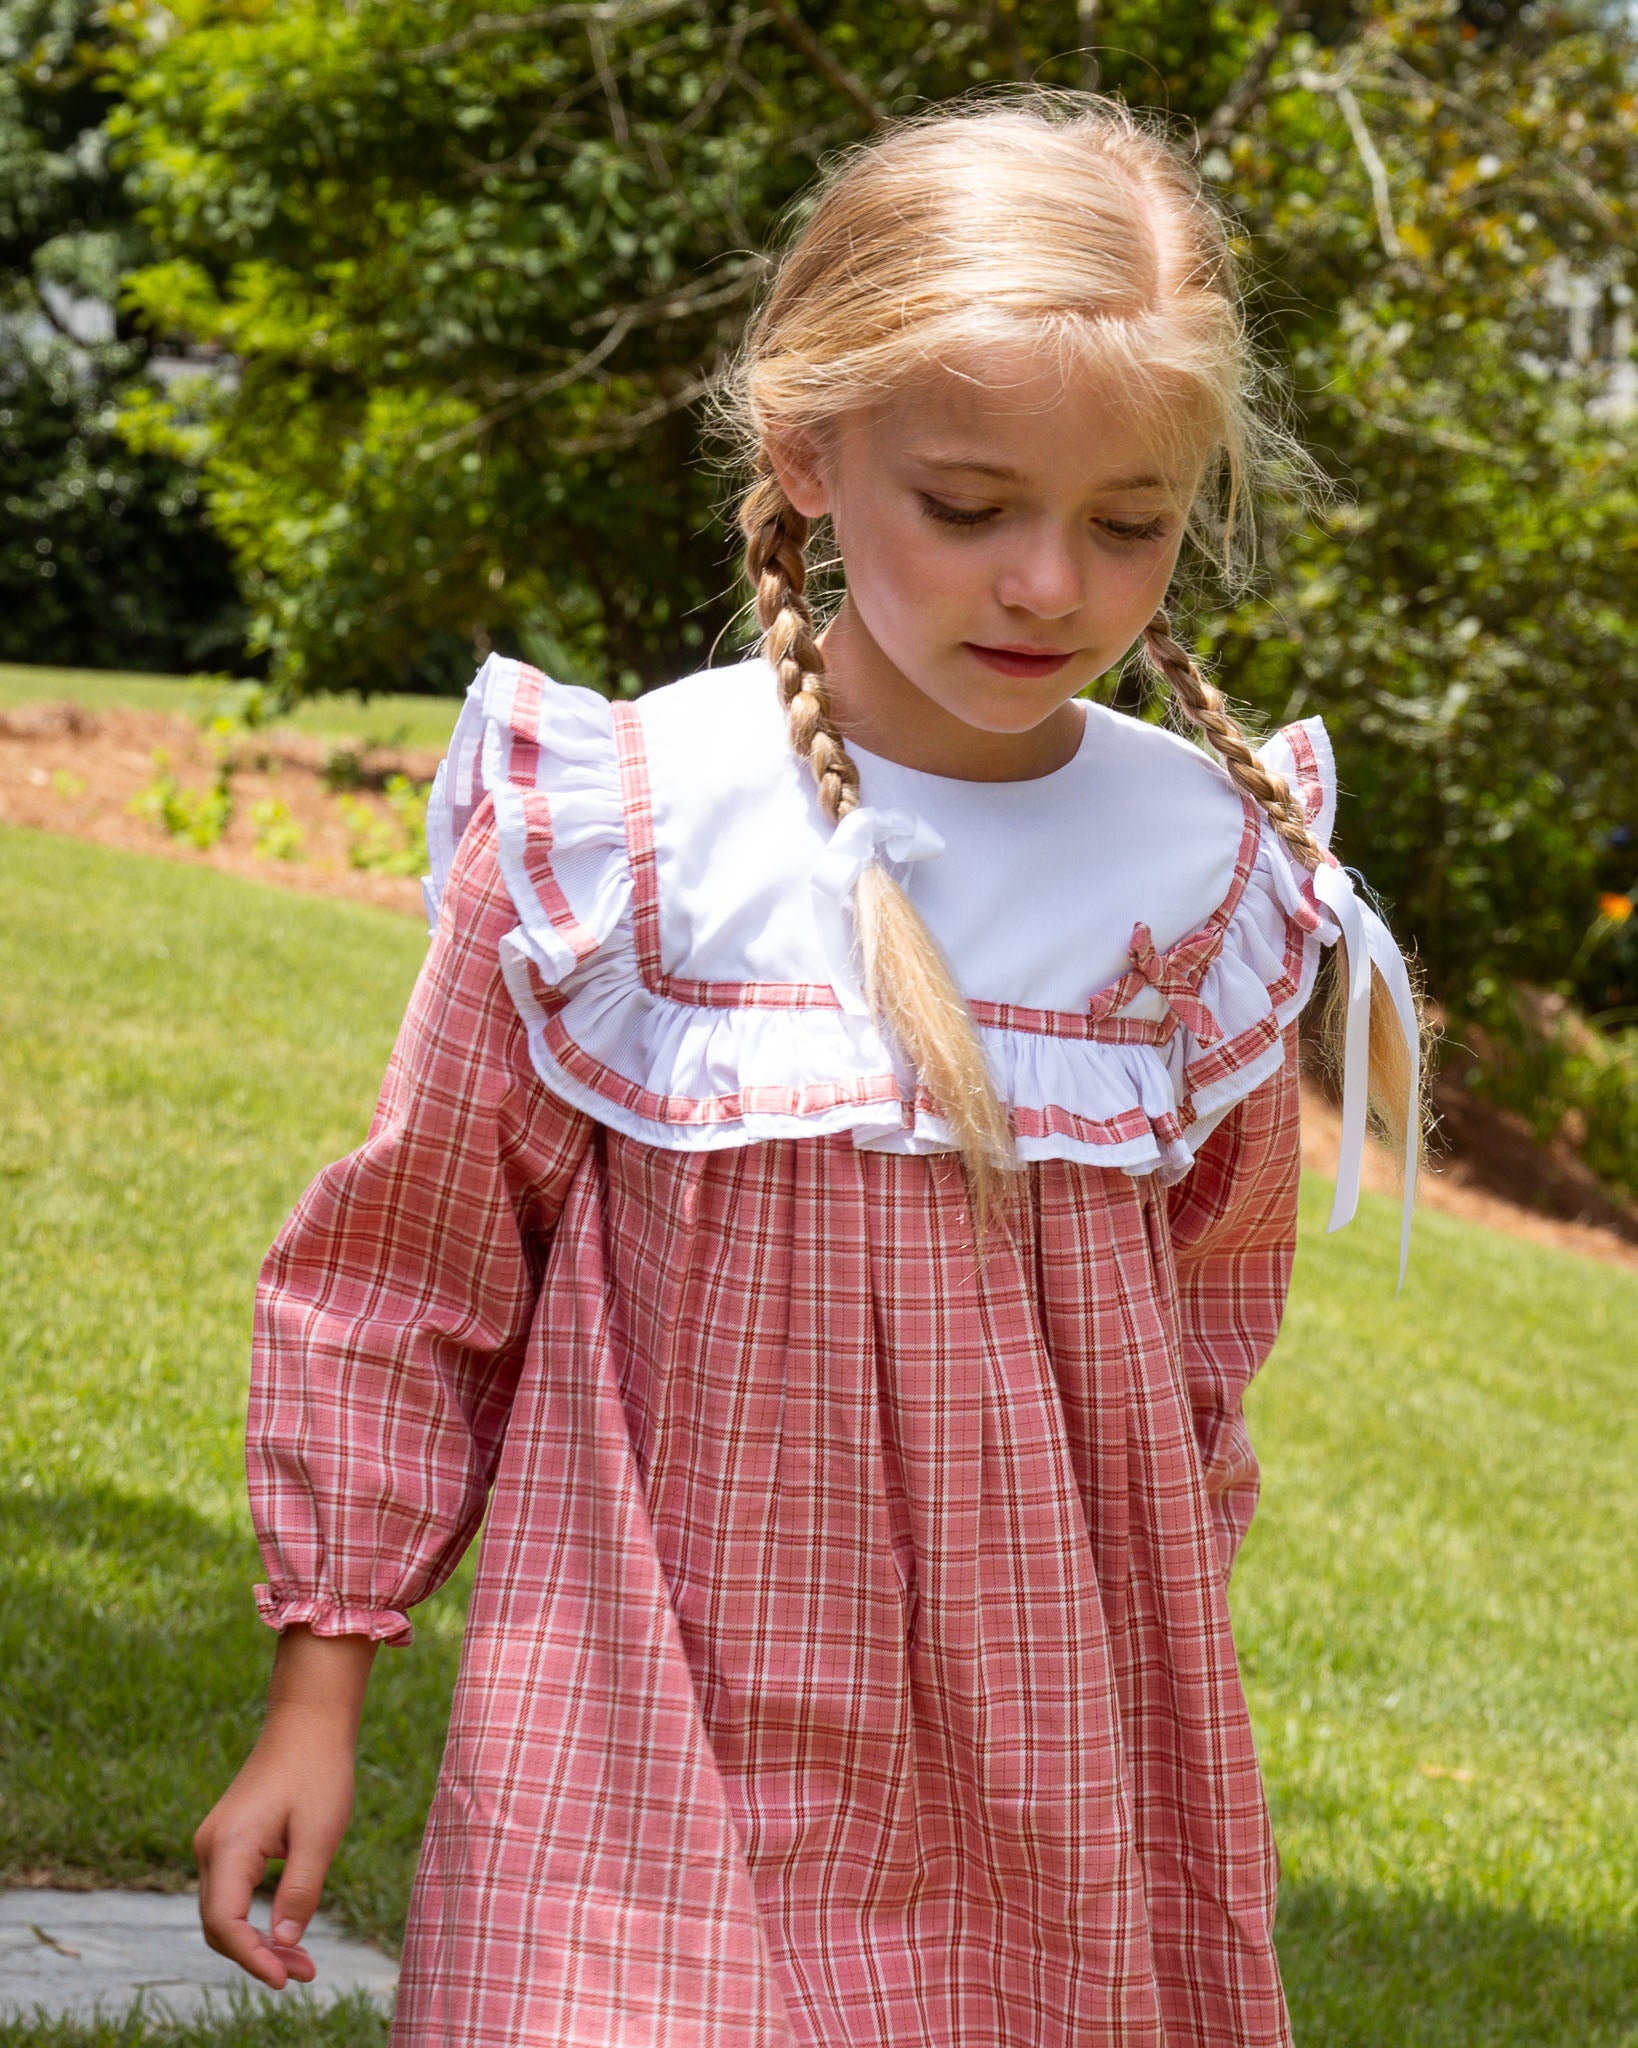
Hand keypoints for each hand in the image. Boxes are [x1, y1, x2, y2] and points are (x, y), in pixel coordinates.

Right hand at [194, 1625, 377, 1988]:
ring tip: (301, 1963)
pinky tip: (284, 1933)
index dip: (252, 1959)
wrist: (308, 1723)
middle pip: (218, 1925)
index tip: (285, 1980)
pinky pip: (230, 1895)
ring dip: (256, 1942)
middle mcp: (210, 1848)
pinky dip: (253, 1920)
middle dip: (257, 1957)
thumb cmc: (318, 1771)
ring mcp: (214, 1844)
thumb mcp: (320, 1834)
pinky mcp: (227, 1842)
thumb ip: (300, 1891)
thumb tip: (282, 1945)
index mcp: (228, 1846)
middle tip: (304, 1974)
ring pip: (222, 1914)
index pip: (225, 1923)